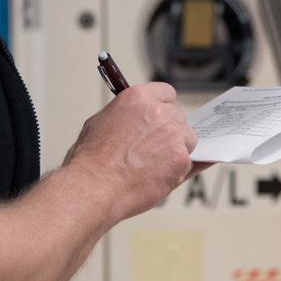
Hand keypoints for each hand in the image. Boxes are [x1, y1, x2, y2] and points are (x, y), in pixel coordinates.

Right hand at [64, 82, 195, 221]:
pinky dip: (178, 170)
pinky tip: (159, 176)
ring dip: (177, 149)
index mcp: (138, 97)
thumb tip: (135, 120)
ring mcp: (173, 135)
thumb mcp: (101, 122)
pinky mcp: (181, 159)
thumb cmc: (91, 160)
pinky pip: (190, 162)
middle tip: (155, 148)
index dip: (163, 107)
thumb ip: (126, 116)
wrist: (94, 187)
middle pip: (179, 117)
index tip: (161, 118)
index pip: (166, 93)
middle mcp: (159, 112)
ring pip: (188, 139)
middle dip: (170, 131)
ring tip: (155, 165)